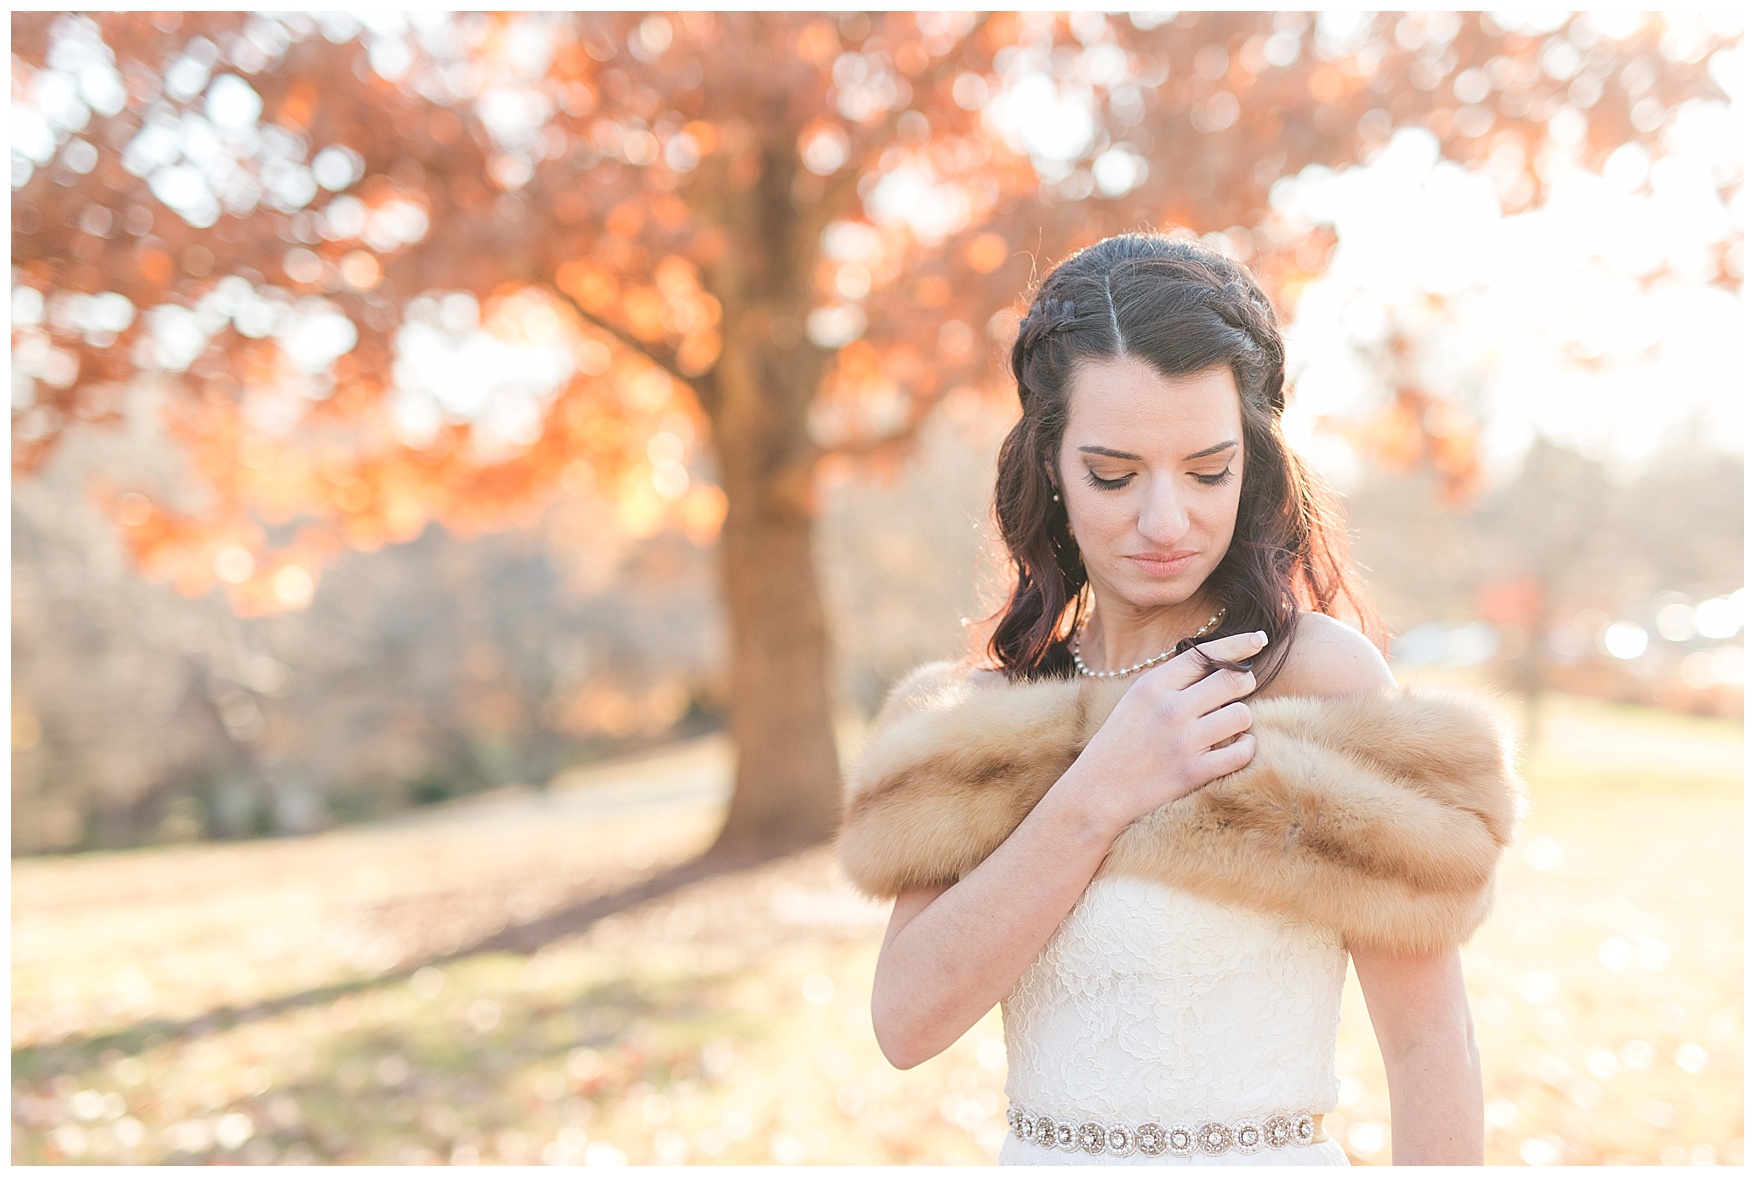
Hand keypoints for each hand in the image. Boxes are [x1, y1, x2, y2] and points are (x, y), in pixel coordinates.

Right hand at [1066, 630, 1267, 834]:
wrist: (1098, 791)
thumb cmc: (1120, 742)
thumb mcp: (1135, 700)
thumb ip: (1172, 681)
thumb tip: (1218, 661)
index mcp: (1153, 686)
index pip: (1205, 654)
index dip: (1238, 644)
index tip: (1258, 639)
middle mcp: (1170, 709)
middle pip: (1233, 679)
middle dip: (1243, 682)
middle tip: (1238, 690)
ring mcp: (1183, 741)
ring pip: (1242, 715)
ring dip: (1240, 719)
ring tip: (1228, 726)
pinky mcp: (1194, 772)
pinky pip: (1242, 752)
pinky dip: (1244, 748)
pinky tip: (1233, 748)